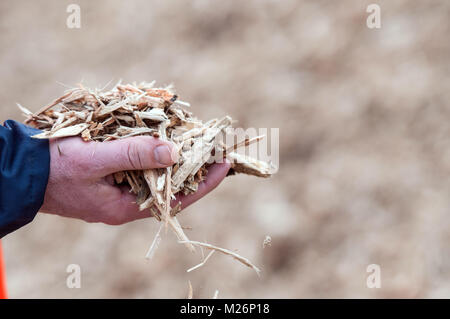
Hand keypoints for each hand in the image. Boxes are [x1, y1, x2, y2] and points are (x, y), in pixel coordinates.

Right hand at [40, 136, 230, 224]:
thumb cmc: (55, 169)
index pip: (178, 198)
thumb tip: (174, 152)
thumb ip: (134, 155)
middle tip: (215, 147)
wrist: (22, 172)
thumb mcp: (95, 160)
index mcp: (128, 207)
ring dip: (176, 157)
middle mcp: (128, 201)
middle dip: (195, 167)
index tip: (225, 163)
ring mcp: (120, 189)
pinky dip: (155, 150)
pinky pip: (141, 165)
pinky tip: (163, 137)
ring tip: (196, 139)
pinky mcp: (112, 176)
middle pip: (172, 186)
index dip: (205, 182)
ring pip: (158, 174)